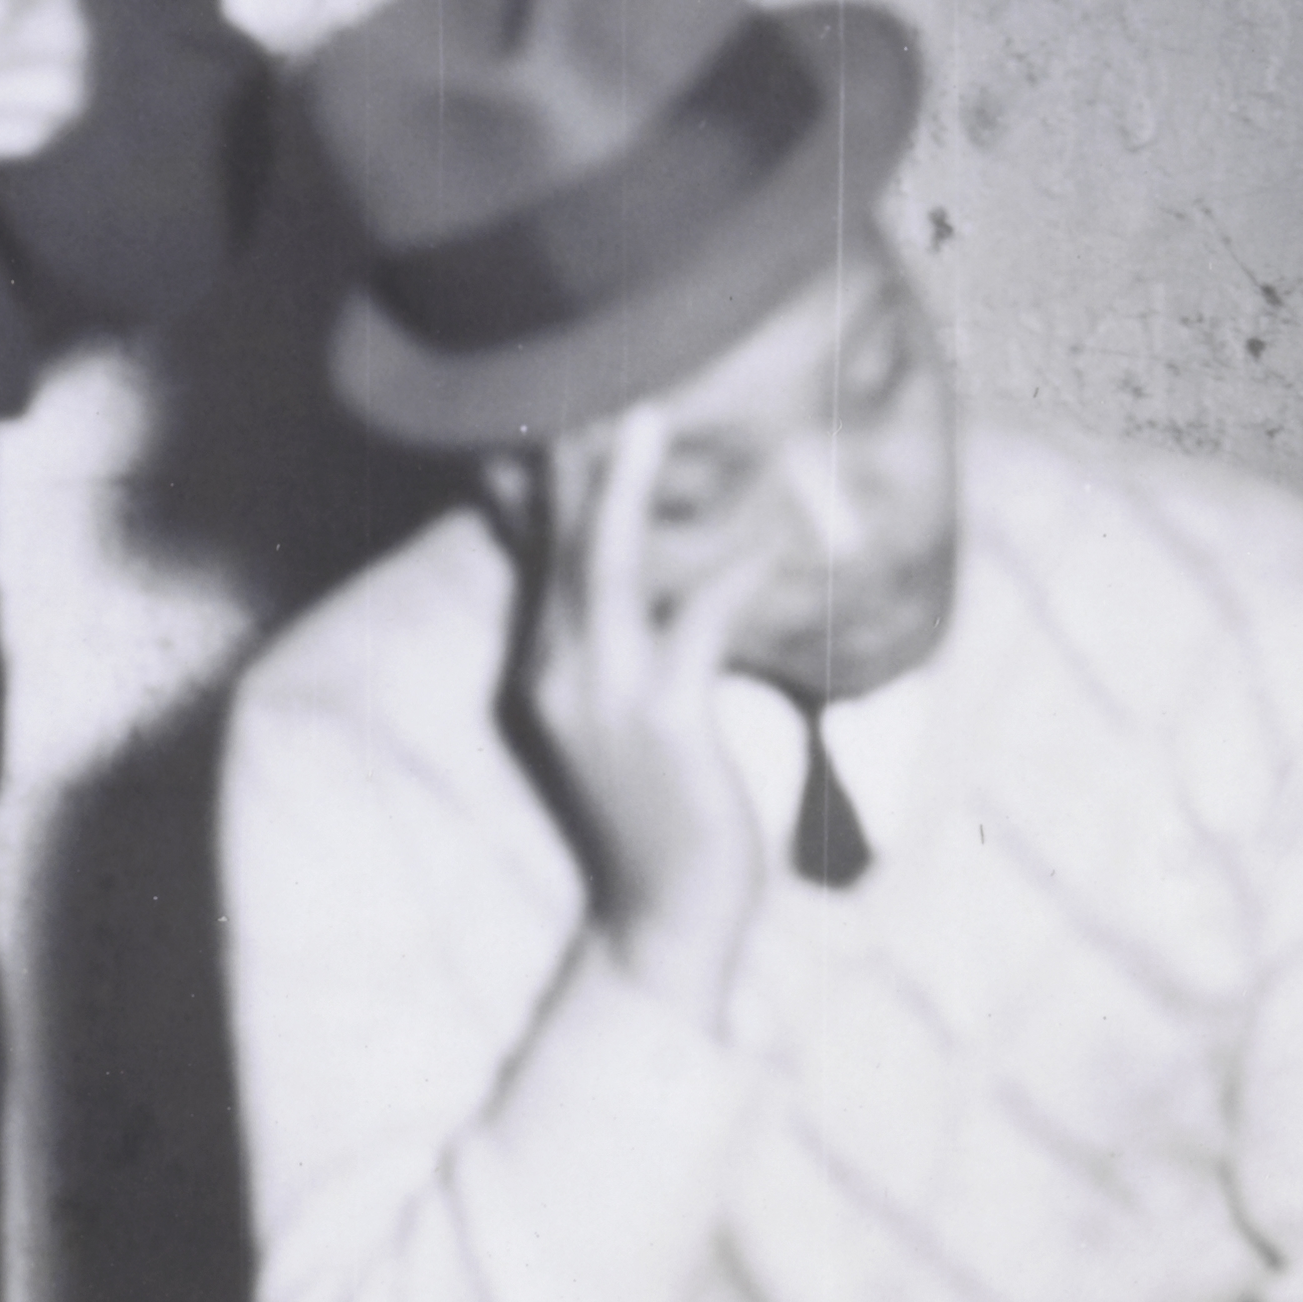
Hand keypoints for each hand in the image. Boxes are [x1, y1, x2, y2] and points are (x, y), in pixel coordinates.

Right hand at [519, 404, 773, 1017]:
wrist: (663, 926)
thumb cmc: (662, 815)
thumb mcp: (627, 720)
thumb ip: (626, 644)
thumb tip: (663, 576)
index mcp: (544, 667)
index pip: (535, 552)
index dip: (541, 477)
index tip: (545, 406)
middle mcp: (557, 674)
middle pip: (562, 543)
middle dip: (575, 456)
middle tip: (589, 374)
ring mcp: (603, 700)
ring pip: (609, 570)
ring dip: (629, 489)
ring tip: (645, 415)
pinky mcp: (662, 726)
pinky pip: (697, 626)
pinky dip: (732, 573)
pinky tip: (767, 536)